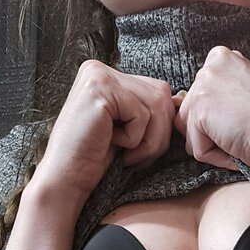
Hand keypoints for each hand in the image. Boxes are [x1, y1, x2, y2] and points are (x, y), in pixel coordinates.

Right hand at [29, 60, 177, 204]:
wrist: (65, 180)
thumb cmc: (95, 160)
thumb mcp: (128, 128)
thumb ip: (148, 109)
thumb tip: (183, 98)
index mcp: (105, 74)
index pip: (156, 90)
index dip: (159, 126)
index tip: (138, 149)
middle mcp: (99, 68)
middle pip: (161, 94)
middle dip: (158, 134)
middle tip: (136, 156)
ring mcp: (98, 76)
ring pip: (156, 104)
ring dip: (149, 140)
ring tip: (126, 154)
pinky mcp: (99, 90)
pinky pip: (142, 115)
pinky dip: (135, 139)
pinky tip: (112, 145)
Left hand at [172, 45, 249, 171]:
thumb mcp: (245, 93)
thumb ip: (219, 94)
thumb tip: (184, 103)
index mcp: (223, 57)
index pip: (201, 95)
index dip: (218, 118)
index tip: (241, 119)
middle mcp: (211, 65)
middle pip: (190, 112)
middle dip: (211, 131)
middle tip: (240, 131)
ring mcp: (203, 85)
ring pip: (190, 131)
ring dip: (212, 145)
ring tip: (237, 139)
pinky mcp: (199, 109)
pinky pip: (196, 147)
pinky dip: (214, 156)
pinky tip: (234, 147)